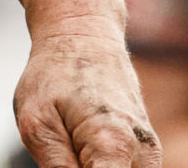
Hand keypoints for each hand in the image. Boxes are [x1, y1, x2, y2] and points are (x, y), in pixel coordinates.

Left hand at [14, 25, 161, 167]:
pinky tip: (80, 153)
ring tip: (68, 146)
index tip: (65, 165)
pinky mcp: (147, 155)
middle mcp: (143, 154)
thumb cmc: (55, 74)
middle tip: (62, 152)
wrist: (85, 33)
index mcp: (114, 145)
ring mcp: (150, 155)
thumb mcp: (38, 123)